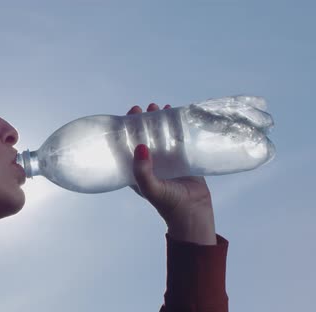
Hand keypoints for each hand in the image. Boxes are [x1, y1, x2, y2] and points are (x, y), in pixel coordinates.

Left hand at [128, 103, 216, 244]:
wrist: (193, 214)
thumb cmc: (168, 203)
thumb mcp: (150, 188)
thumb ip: (142, 170)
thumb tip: (139, 146)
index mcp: (137, 169)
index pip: (129, 144)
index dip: (128, 128)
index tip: (131, 113)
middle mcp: (151, 162)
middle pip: (145, 136)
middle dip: (145, 121)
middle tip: (147, 107)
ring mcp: (167, 160)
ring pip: (162, 135)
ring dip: (161, 121)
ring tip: (161, 107)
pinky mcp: (184, 159)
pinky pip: (180, 140)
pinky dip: (178, 127)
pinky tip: (179, 116)